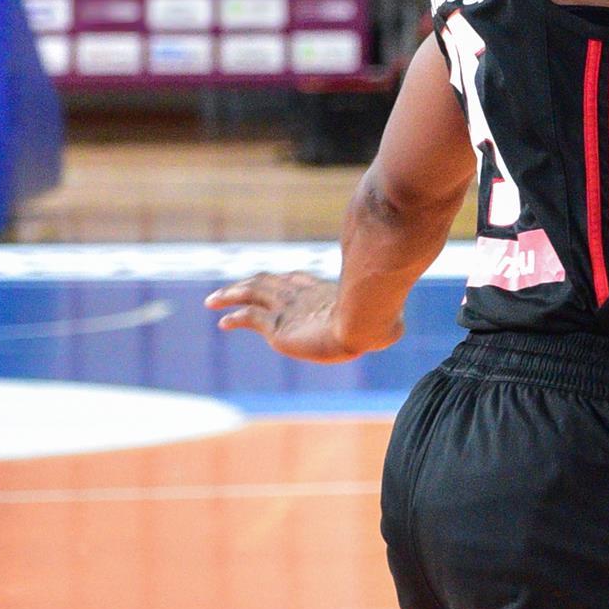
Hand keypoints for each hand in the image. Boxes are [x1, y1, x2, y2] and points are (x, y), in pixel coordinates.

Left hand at [204, 272, 390, 362]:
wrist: (363, 324)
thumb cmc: (378, 322)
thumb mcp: (383, 321)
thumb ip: (385, 323)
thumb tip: (396, 328)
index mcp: (322, 290)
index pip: (295, 280)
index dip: (279, 281)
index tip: (267, 282)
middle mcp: (301, 294)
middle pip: (267, 282)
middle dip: (247, 283)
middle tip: (232, 287)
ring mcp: (288, 307)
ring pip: (251, 294)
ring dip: (230, 295)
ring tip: (212, 300)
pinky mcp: (277, 325)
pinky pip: (248, 318)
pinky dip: (233, 317)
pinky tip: (222, 322)